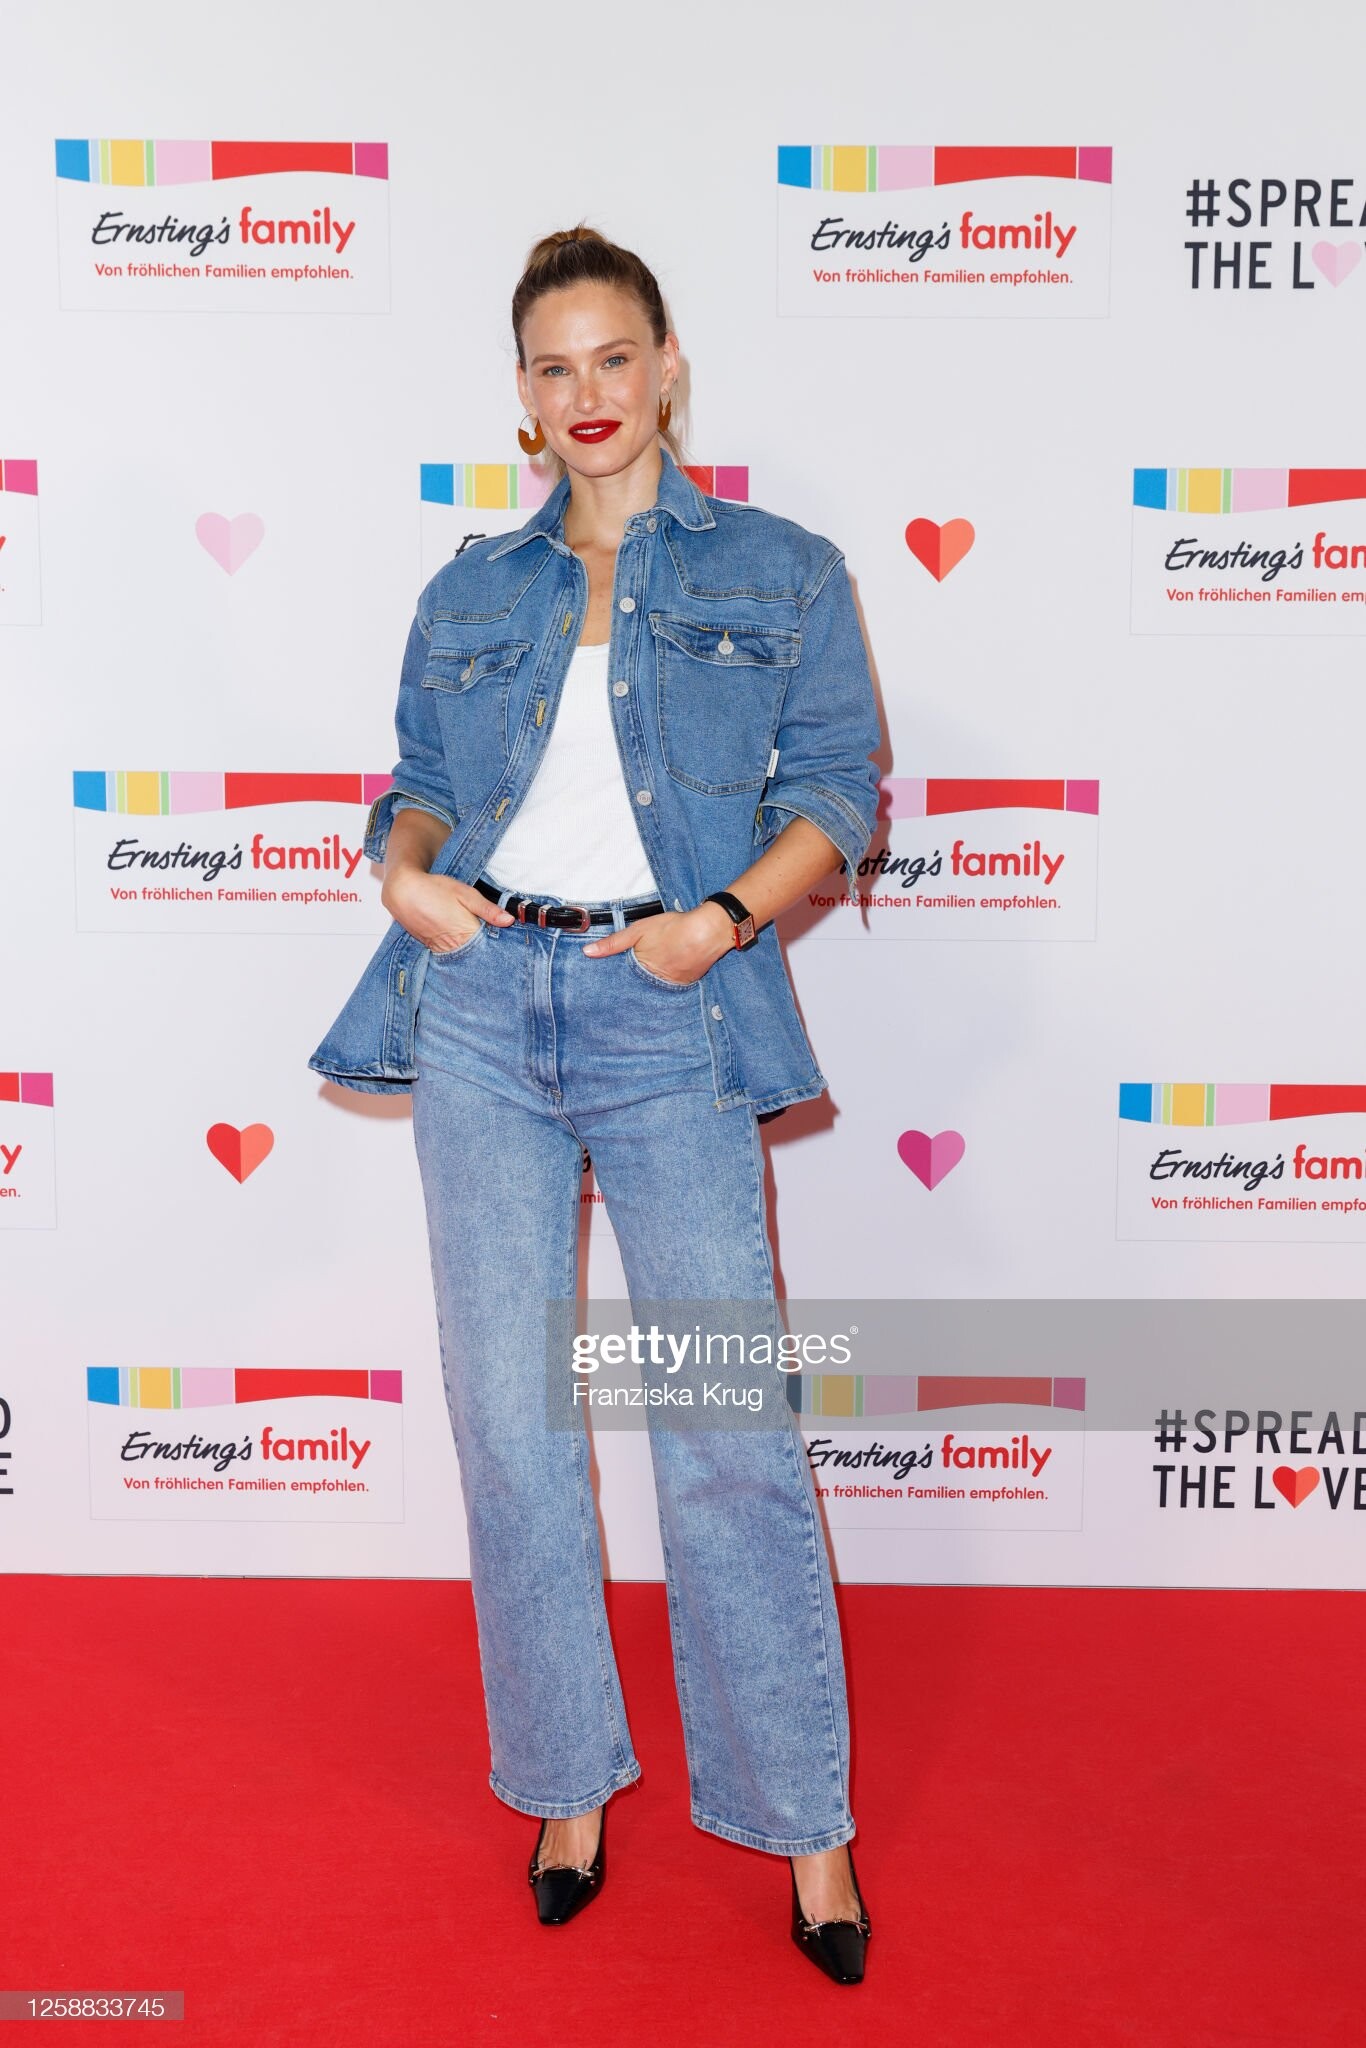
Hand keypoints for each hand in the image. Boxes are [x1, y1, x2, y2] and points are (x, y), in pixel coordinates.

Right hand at [381, 866, 513, 950]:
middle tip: (494, 943)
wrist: (403, 891)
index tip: (507, 944)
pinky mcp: (431, 948)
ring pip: (462, 957)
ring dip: (470, 951)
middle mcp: (453, 946)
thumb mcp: (466, 894)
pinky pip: (449, 954)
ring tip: (476, 941)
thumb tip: (509, 921)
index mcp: (466, 934)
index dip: (498, 946)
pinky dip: (457, 950)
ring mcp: (440, 949)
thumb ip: (488, 909)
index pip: (489, 949)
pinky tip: (461, 941)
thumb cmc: (435, 888)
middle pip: (476, 956)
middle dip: (485, 950)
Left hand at [582, 902, 734, 983]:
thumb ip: (613, 943)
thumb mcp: (638, 931)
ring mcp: (673, 985)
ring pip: (656, 988)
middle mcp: (656, 982)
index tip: (607, 989)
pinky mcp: (687, 983)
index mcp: (641, 970)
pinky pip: (672, 987)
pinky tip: (666, 975)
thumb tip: (587, 953)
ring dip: (650, 986)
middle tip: (623, 991)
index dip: (617, 983)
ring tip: (644, 984)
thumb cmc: (673, 927)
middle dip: (632, 988)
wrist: (708, 931)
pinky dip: (667, 983)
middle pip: (640, 988)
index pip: (623, 983)